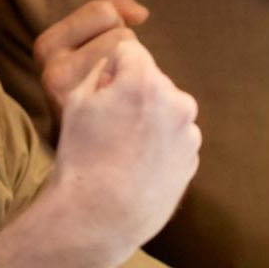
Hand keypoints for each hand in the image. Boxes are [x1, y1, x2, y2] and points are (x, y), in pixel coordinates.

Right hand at [33, 0, 149, 119]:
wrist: (87, 152)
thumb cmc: (91, 85)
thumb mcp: (85, 41)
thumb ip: (108, 7)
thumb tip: (142, 13)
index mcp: (46, 46)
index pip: (103, 10)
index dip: (112, 26)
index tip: (97, 50)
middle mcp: (55, 75)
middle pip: (123, 36)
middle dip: (124, 52)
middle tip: (106, 79)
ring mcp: (81, 103)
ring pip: (137, 62)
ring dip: (138, 76)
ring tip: (116, 97)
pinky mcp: (107, 123)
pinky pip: (152, 92)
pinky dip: (151, 99)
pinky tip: (132, 116)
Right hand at [50, 36, 200, 254]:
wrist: (99, 217)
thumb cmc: (81, 157)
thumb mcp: (76, 102)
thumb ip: (101, 70)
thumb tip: (117, 63)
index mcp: (145, 81)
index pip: (130, 50)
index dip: (111, 68)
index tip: (102, 92)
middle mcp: (176, 101)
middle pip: (152, 80)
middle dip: (134, 92)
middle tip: (110, 126)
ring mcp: (188, 131)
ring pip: (166, 108)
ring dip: (150, 117)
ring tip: (123, 149)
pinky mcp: (193, 156)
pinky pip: (174, 136)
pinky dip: (160, 143)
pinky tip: (137, 164)